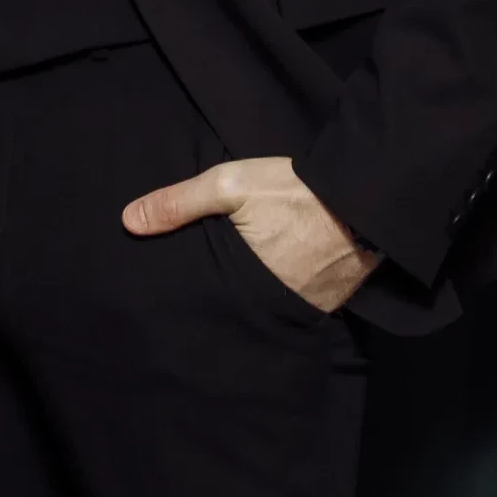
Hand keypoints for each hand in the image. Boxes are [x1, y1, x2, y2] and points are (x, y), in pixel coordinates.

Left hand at [121, 153, 379, 311]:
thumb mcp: (230, 187)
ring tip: (242, 284)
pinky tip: (284, 274)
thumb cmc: (295, 191)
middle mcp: (278, 306)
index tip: (177, 294)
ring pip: (271, 307)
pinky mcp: (334, 298)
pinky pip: (303, 300)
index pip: (207, 302)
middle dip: (224, 300)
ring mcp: (310, 306)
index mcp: (246, 284)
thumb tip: (128, 221)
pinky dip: (289, 290)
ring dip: (258, 297)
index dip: (193, 297)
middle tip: (211, 288)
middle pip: (238, 310)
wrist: (369, 196)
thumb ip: (179, 203)